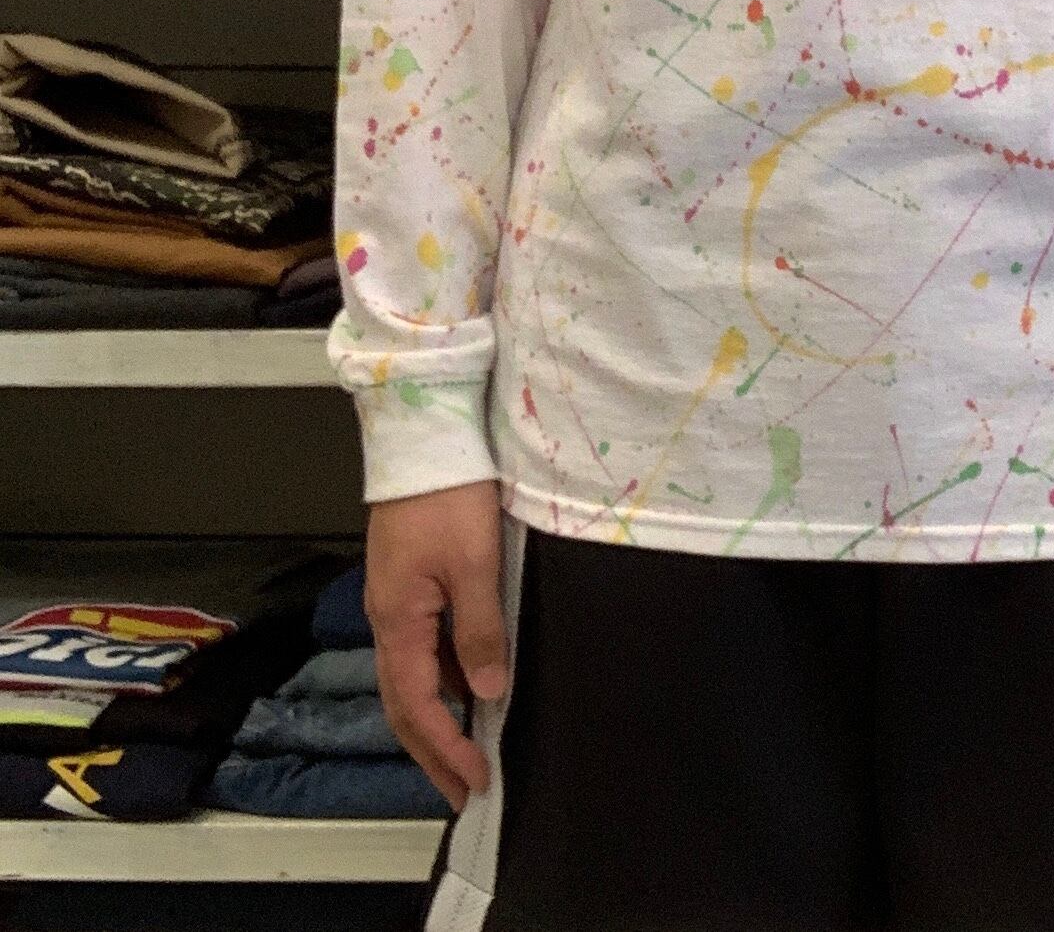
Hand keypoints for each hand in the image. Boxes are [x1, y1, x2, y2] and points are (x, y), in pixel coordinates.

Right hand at [366, 480, 508, 810]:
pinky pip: (422, 651)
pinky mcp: (409, 586)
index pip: (418, 706)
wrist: (424, 439)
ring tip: (467, 753)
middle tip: (465, 790)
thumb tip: (487, 692)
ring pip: (411, 680)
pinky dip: (442, 682)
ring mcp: (397, 604)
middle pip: (405, 705)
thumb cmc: (448, 497)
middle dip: (433, 752)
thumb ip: (480, 629)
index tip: (476, 780)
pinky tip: (469, 691)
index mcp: (398, 621)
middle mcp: (388, 620)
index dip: (446, 747)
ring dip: (436, 721)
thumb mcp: (474, 564)